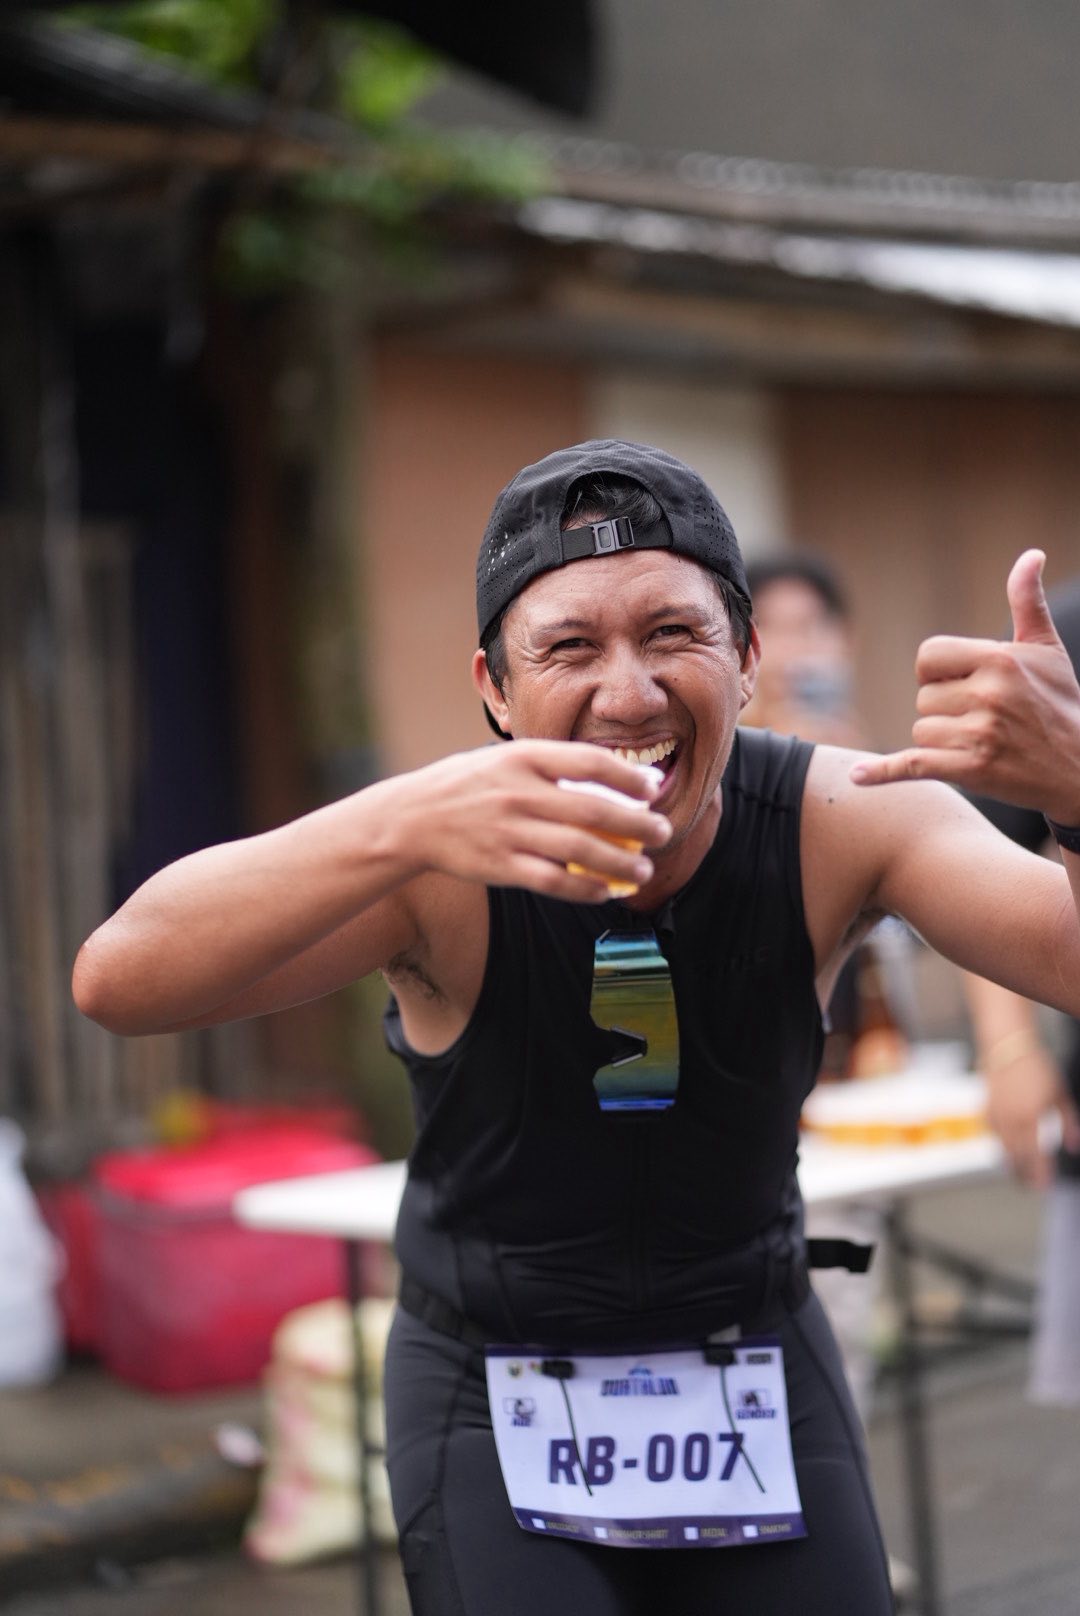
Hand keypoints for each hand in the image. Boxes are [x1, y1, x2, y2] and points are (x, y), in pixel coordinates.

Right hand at [400, 740, 671, 900]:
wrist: (412, 818)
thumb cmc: (468, 785)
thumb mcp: (505, 759)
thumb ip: (551, 766)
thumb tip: (610, 778)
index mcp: (524, 758)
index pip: (589, 761)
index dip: (629, 776)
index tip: (654, 789)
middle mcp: (520, 792)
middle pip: (594, 809)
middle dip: (637, 824)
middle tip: (663, 832)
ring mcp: (510, 831)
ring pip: (580, 850)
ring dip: (620, 862)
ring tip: (644, 870)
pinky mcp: (501, 865)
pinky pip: (553, 880)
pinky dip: (584, 888)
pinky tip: (605, 891)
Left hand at [850, 551, 1079, 819]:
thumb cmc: (1059, 703)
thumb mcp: (1046, 649)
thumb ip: (1027, 602)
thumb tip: (1031, 555)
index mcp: (999, 659)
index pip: (927, 656)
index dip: (938, 673)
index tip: (966, 685)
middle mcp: (988, 694)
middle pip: (923, 697)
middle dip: (945, 709)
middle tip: (984, 720)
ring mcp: (979, 734)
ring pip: (921, 731)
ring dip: (942, 740)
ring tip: (984, 743)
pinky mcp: (971, 770)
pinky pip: (912, 764)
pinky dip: (882, 772)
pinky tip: (856, 777)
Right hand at [985, 1046, 1067, 1187]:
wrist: (1008, 1047)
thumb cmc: (1038, 1068)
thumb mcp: (1060, 1095)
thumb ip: (1068, 1123)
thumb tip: (1073, 1148)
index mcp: (1032, 1117)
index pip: (1037, 1155)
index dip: (1041, 1174)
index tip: (1044, 1187)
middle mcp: (1012, 1120)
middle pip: (1017, 1157)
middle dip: (1024, 1174)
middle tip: (1031, 1186)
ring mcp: (996, 1115)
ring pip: (1002, 1149)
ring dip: (1012, 1163)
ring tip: (1019, 1173)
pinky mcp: (986, 1109)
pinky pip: (993, 1135)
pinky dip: (1000, 1145)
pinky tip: (1006, 1149)